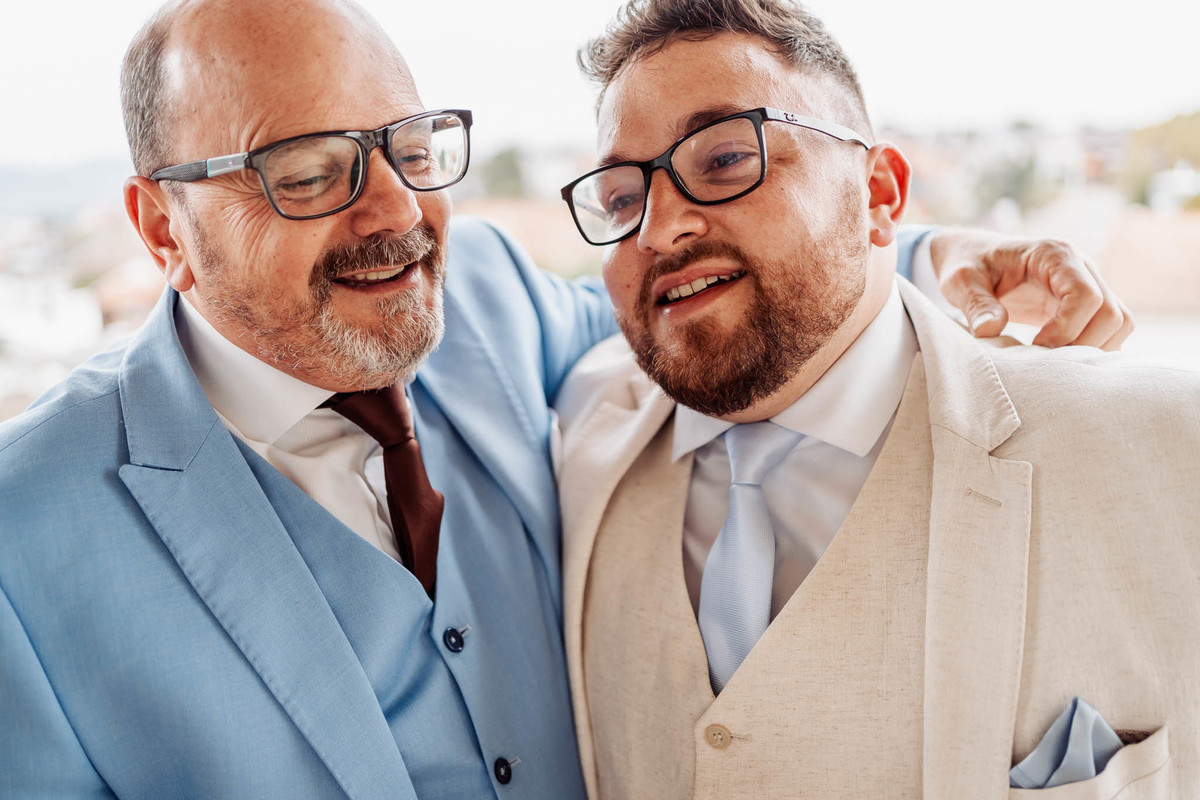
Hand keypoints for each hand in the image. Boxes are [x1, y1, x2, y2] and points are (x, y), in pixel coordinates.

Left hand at [928, 229, 1133, 349]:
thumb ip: (975, 304)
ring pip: (1119, 322)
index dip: (1067, 328)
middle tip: (1044, 359)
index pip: (1086, 295)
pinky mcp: (1084, 303)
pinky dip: (1094, 348)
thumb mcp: (960, 281)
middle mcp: (1080, 266)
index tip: (1035, 346)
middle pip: (1111, 313)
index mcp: (1053, 255)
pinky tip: (1059, 357)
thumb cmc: (966, 264)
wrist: (971, 257)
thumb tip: (991, 331)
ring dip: (1094, 349)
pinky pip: (1109, 329)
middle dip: (1082, 344)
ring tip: (1052, 360)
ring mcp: (1087, 283)